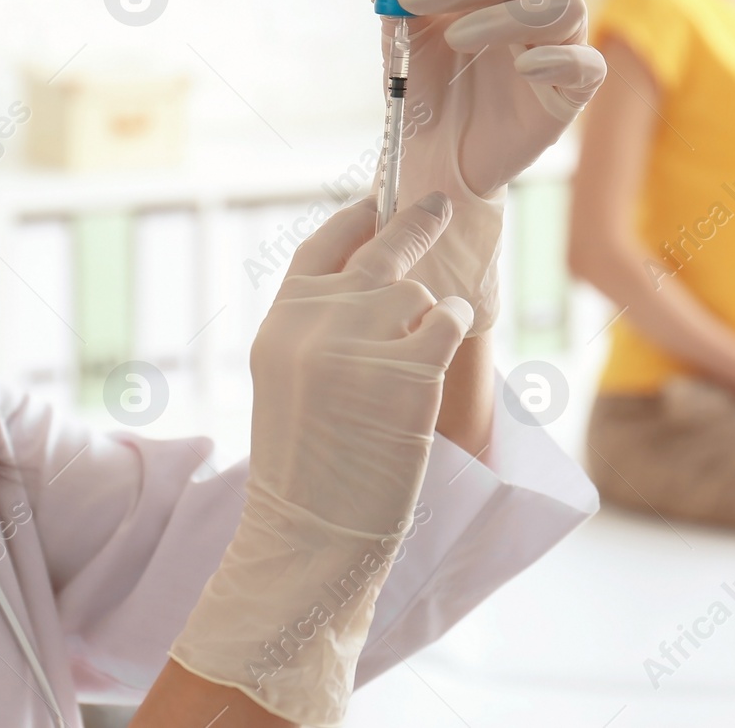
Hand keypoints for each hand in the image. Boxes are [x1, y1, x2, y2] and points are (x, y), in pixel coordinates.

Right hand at [170, 193, 473, 726]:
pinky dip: (455, 330)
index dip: (355, 218)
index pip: (322, 245)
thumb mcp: (289, 381)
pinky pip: (449, 321)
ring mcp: (359, 341)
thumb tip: (376, 277)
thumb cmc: (305, 473)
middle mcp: (315, 321)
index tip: (379, 199)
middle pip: (380, 250)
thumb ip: (319, 326)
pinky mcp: (407, 368)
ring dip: (433, 315)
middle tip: (442, 207)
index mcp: (280, 322)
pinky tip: (442, 355)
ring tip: (418, 361)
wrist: (308, 536)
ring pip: (420, 292)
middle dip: (416, 224)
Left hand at [352, 0, 606, 334]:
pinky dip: (557, 59)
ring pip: (561, 7)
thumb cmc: (426, 85)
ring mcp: (560, 46)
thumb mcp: (401, 29)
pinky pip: (586, 65)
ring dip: (505, 16)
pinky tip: (522, 68)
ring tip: (454, 38)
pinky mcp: (571, 93)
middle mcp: (538, 4)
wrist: (434, 156)